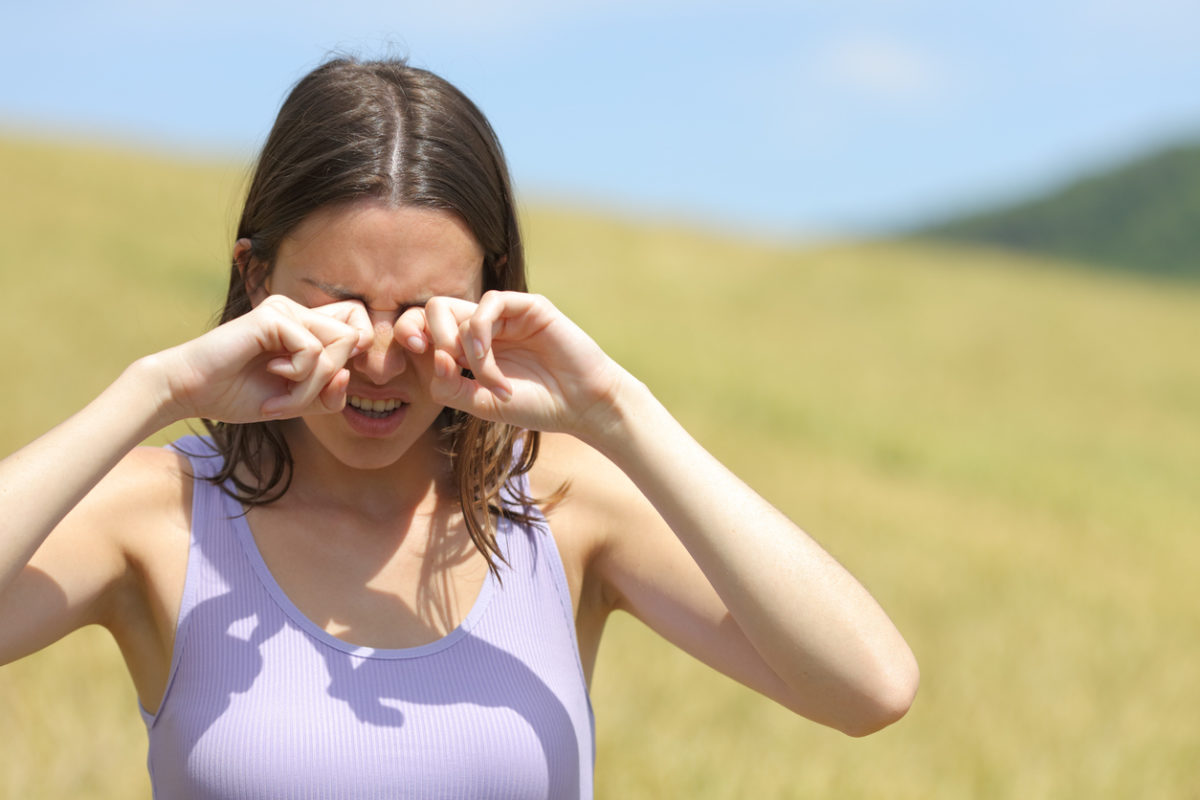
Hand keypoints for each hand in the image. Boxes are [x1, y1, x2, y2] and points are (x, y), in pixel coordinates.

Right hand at [158, 295, 373, 422]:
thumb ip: (330, 394)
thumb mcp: (297, 402)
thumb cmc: (240, 395)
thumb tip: (348, 374)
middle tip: (297, 400)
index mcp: (306, 326)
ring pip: (338, 344)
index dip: (358, 357)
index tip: (327, 388)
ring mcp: (286, 309)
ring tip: (281, 398)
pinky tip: (271, 378)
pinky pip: (313, 350)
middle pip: (354, 338)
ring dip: (313, 384)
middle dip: (333, 378)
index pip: (360, 326)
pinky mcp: (272, 315)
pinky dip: (299, 378)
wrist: (191, 391)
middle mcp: (299, 311)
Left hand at [394, 291, 629, 440]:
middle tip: (448, 368)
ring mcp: (505, 316)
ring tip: (492, 386)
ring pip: (459, 311)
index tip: (410, 357)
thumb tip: (431, 357)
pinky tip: (492, 364)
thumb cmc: (535, 405)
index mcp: (468, 346)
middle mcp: (484, 327)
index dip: (408, 334)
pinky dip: (481, 336)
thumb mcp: (480, 403)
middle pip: (434, 309)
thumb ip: (448, 385)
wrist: (581, 406)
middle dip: (430, 337)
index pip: (426, 326)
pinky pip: (489, 303)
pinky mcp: (528, 306)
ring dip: (467, 354)